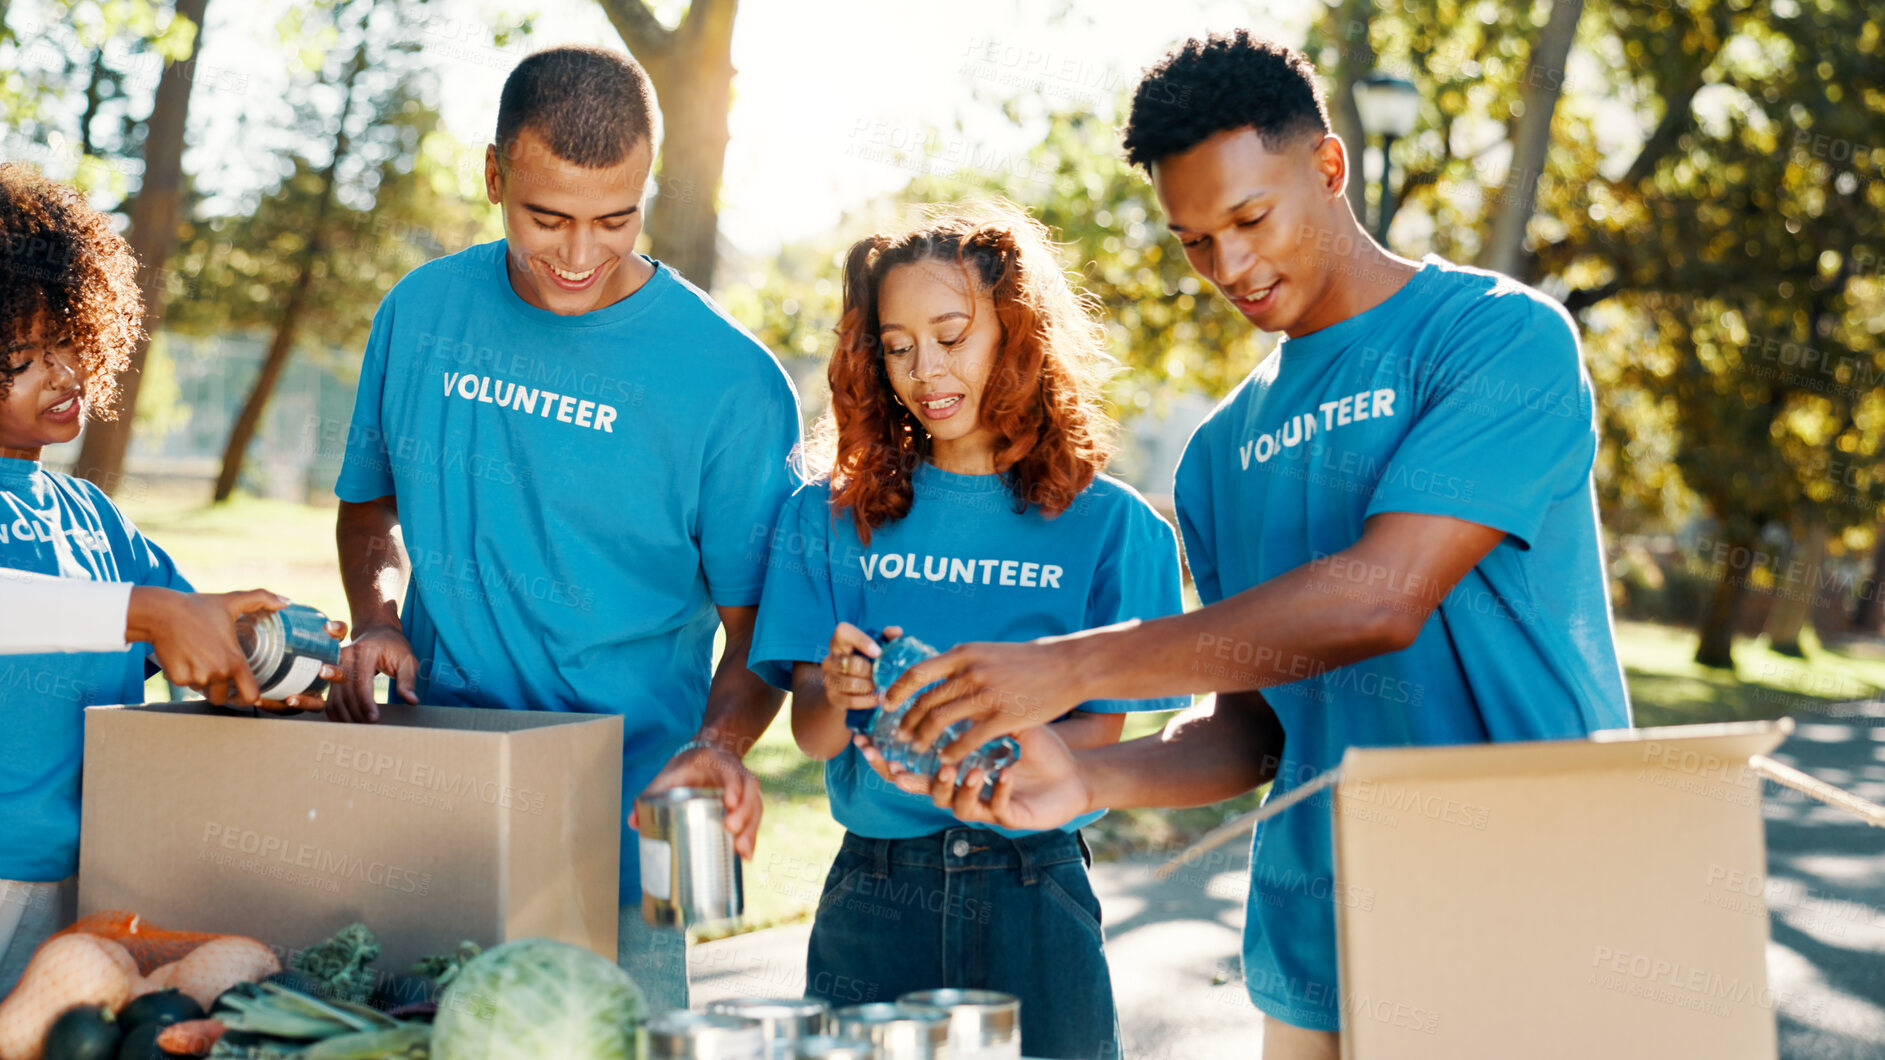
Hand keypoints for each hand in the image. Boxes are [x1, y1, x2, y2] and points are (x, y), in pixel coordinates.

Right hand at [130, 587, 344, 707]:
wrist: (161, 612)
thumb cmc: (198, 607)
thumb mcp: (232, 601)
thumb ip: (262, 599)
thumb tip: (286, 601)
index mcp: (234, 660)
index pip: (250, 694)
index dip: (249, 699)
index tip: (244, 695)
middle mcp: (217, 672)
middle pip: (221, 697)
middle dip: (219, 689)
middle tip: (214, 672)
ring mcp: (196, 677)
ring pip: (201, 689)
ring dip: (200, 680)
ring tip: (197, 656)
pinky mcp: (177, 678)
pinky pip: (184, 683)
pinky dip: (182, 674)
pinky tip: (181, 656)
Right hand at [327, 621, 417, 723]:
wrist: (377, 632)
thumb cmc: (394, 647)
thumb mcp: (408, 659)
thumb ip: (408, 680)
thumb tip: (411, 700)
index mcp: (364, 651)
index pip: (361, 681)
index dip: (366, 703)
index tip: (374, 719)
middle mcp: (345, 657)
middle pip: (345, 692)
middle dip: (356, 712)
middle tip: (369, 729)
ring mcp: (335, 666)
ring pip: (334, 697)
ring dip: (345, 716)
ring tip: (360, 730)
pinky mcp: (333, 676)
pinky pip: (330, 699)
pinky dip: (336, 714)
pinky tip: (347, 724)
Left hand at [629, 746, 763, 858]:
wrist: (708, 755)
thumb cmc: (686, 768)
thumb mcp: (670, 774)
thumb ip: (653, 794)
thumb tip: (633, 823)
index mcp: (719, 763)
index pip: (731, 772)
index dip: (734, 786)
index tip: (730, 803)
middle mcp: (738, 774)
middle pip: (749, 792)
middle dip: (744, 813)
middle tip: (731, 831)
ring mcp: (746, 790)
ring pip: (756, 807)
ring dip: (751, 829)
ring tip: (742, 852)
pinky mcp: (748, 804)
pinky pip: (756, 819)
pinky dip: (752, 836)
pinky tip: (747, 856)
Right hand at [821, 622, 896, 713]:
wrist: (847, 689)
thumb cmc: (865, 662)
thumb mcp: (876, 647)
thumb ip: (887, 637)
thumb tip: (896, 632)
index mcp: (840, 641)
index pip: (843, 632)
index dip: (861, 640)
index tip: (878, 652)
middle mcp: (830, 658)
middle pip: (852, 664)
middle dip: (871, 672)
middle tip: (882, 675)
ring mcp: (828, 678)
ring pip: (852, 684)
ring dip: (870, 687)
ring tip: (879, 686)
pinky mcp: (831, 696)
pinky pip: (851, 700)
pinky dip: (867, 701)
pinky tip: (876, 698)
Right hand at [852, 725, 1093, 830]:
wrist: (1069, 778)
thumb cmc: (1033, 750)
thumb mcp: (997, 721)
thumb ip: (966, 707)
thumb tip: (937, 675)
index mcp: (952, 771)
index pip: (910, 767)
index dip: (886, 760)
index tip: (863, 744)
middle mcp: (961, 792)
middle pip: (921, 789)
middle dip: (904, 776)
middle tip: (890, 765)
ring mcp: (984, 806)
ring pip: (954, 804)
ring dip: (955, 784)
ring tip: (956, 766)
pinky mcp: (1008, 816)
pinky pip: (996, 806)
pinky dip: (998, 790)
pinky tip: (1004, 773)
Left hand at [886, 637, 1083, 764]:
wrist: (1068, 665)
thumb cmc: (1029, 659)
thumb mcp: (989, 652)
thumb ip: (963, 662)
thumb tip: (938, 670)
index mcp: (963, 654)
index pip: (917, 673)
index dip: (897, 692)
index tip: (887, 704)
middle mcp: (970, 672)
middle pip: (925, 702)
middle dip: (908, 723)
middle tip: (900, 736)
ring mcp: (986, 696)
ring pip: (940, 723)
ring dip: (924, 740)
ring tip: (918, 750)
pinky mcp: (1003, 717)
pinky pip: (968, 740)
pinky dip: (952, 753)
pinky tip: (947, 760)